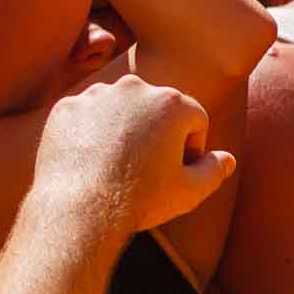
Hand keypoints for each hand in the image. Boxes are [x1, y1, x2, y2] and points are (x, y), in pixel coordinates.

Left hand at [30, 76, 234, 235]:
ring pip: (120, 108)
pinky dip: (91, 132)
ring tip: (118, 164)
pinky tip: (91, 160)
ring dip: (124, 128)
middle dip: (159, 132)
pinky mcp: (66, 106)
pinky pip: (87, 116)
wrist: (80, 205)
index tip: (178, 169)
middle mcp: (132, 88)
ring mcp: (94, 94)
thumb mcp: (191, 191)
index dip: (192, 147)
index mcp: (170, 102)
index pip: (195, 118)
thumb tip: (227, 158)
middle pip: (157, 108)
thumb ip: (215, 170)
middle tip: (148, 167)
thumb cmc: (141, 198)